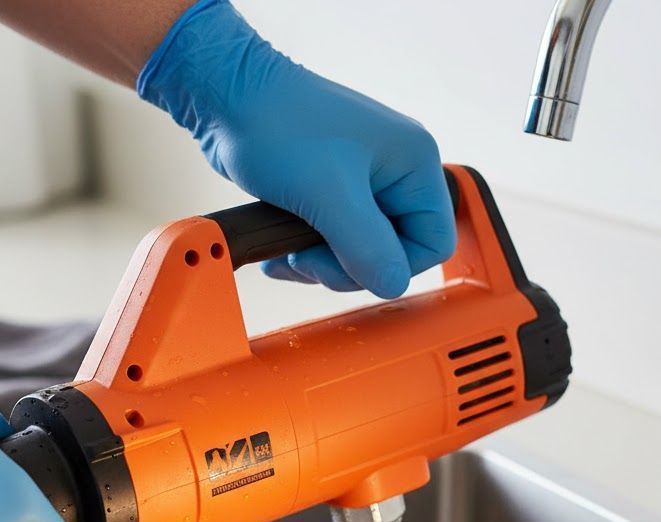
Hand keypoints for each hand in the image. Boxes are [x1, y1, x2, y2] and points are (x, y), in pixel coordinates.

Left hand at [137, 0, 455, 298]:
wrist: (226, 97)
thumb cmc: (277, 125)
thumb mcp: (328, 195)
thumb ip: (367, 247)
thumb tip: (391, 285)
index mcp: (415, 163)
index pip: (434, 243)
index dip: (395, 266)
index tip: (351, 264)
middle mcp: (397, 172)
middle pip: (395, 254)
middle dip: (349, 268)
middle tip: (308, 259)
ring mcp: (365, 183)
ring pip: (363, 254)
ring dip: (323, 266)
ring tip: (289, 255)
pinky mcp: (334, 192)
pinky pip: (336, 243)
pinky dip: (310, 256)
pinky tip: (282, 253)